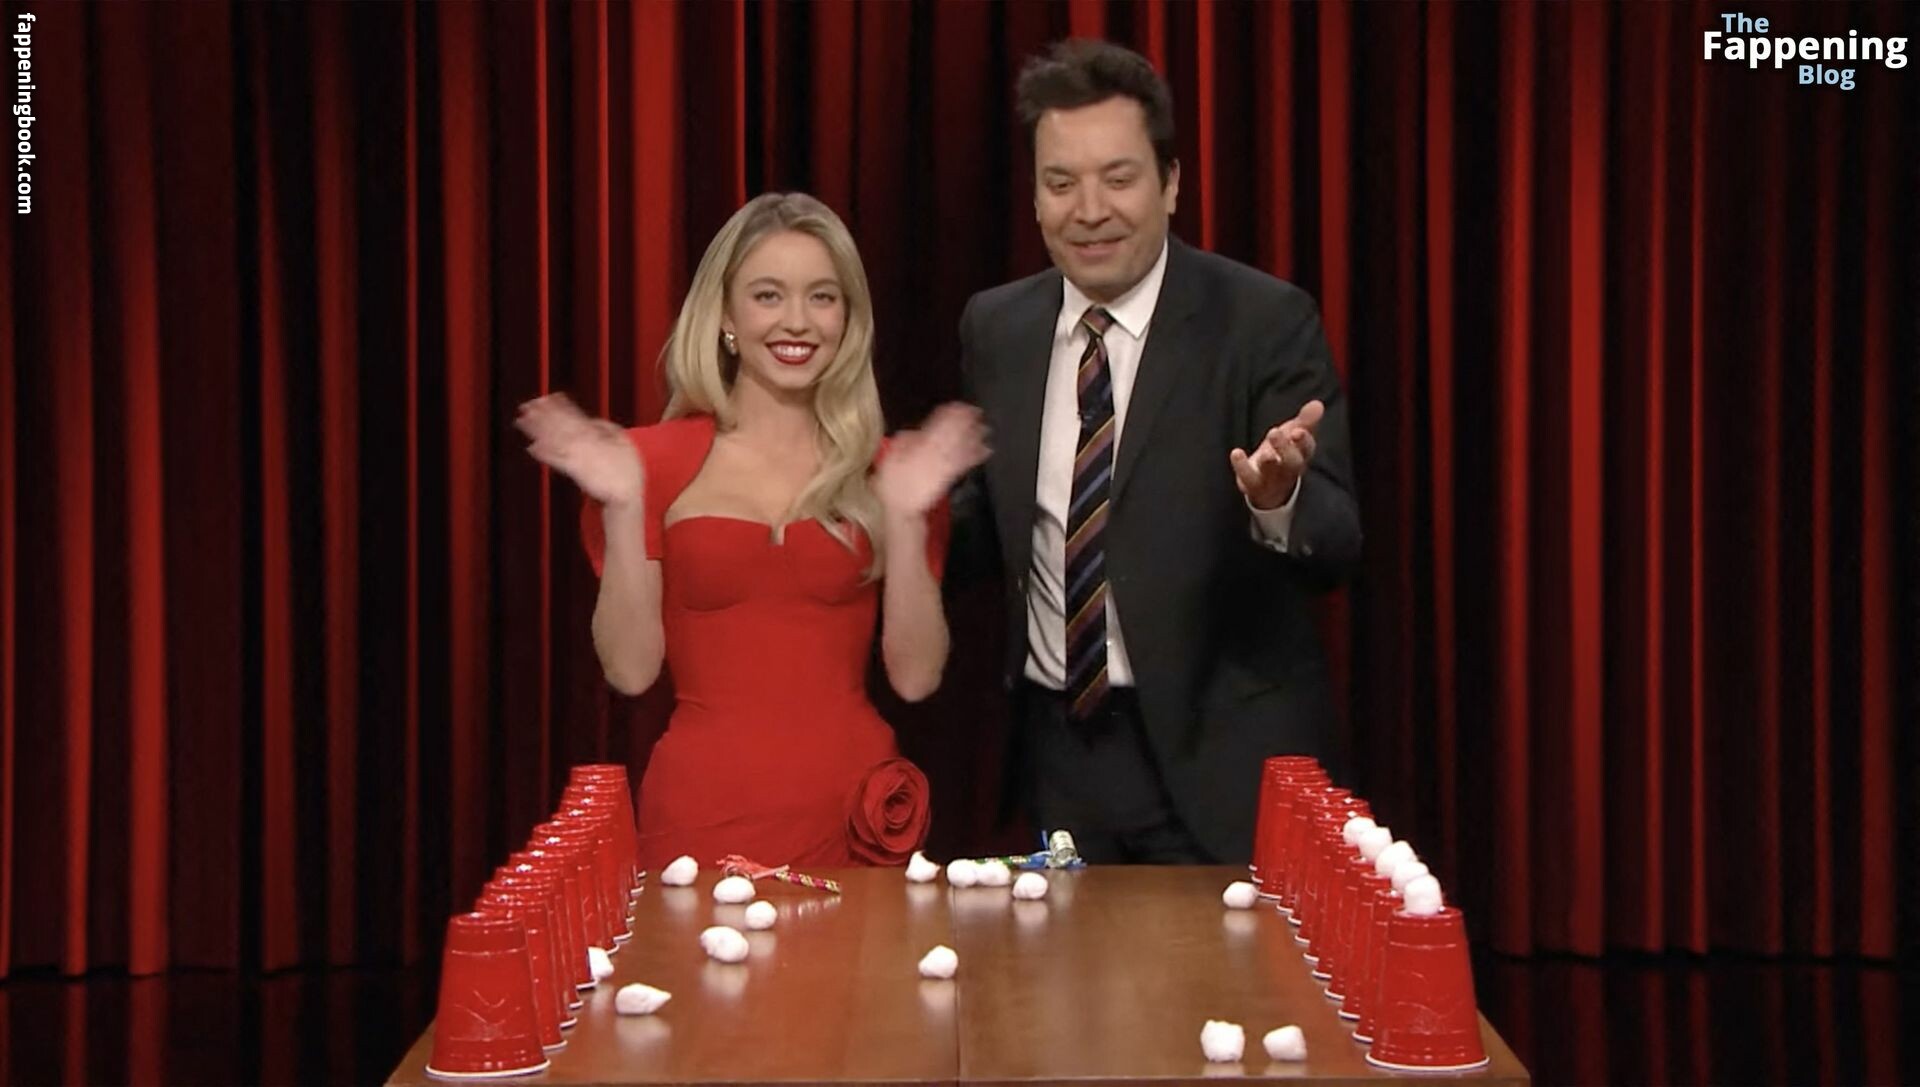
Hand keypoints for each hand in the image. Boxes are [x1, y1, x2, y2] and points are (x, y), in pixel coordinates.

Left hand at [516, 393, 644, 507]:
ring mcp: (579, 455)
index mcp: (596, 433)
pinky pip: (557, 461)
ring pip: (555, 438)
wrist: (628, 490)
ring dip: (537, 430)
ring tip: (522, 421)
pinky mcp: (575, 471)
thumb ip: (605, 428)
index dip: (560, 405)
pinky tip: (531, 448)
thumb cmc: (628, 468)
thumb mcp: (622, 439)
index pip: (574, 415)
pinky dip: (544, 454)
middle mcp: (585, 441)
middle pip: (560, 424)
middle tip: (527, 405)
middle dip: (543, 414)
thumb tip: (592, 420)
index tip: (547, 397)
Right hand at [873, 402, 990, 518]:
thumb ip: (904, 441)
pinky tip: (986, 450)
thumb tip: (915, 432)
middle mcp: (935, 453)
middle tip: (976, 410)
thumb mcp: (890, 456)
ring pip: (961, 446)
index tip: (957, 405)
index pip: (937, 425)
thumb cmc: (892, 482)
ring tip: (985, 426)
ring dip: (974, 436)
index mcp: (920, 446)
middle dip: (965, 422)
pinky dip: (976, 456)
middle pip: (953, 434)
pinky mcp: (950, 477)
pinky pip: (965, 464)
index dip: (948, 415)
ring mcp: (944, 465)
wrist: (902, 507)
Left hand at [1230, 399, 1322, 509]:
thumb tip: (1317, 404)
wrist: (1271, 488)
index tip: (1298, 431)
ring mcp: (1271, 479)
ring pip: (1272, 471)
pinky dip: (1242, 466)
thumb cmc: (1285, 453)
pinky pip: (1248, 478)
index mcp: (1302, 455)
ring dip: (1268, 461)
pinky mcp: (1253, 485)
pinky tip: (1236, 453)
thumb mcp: (1295, 434)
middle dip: (1284, 448)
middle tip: (1274, 433)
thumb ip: (1306, 420)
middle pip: (1291, 462)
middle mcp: (1289, 469)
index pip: (1306, 448)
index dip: (1303, 441)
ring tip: (1264, 453)